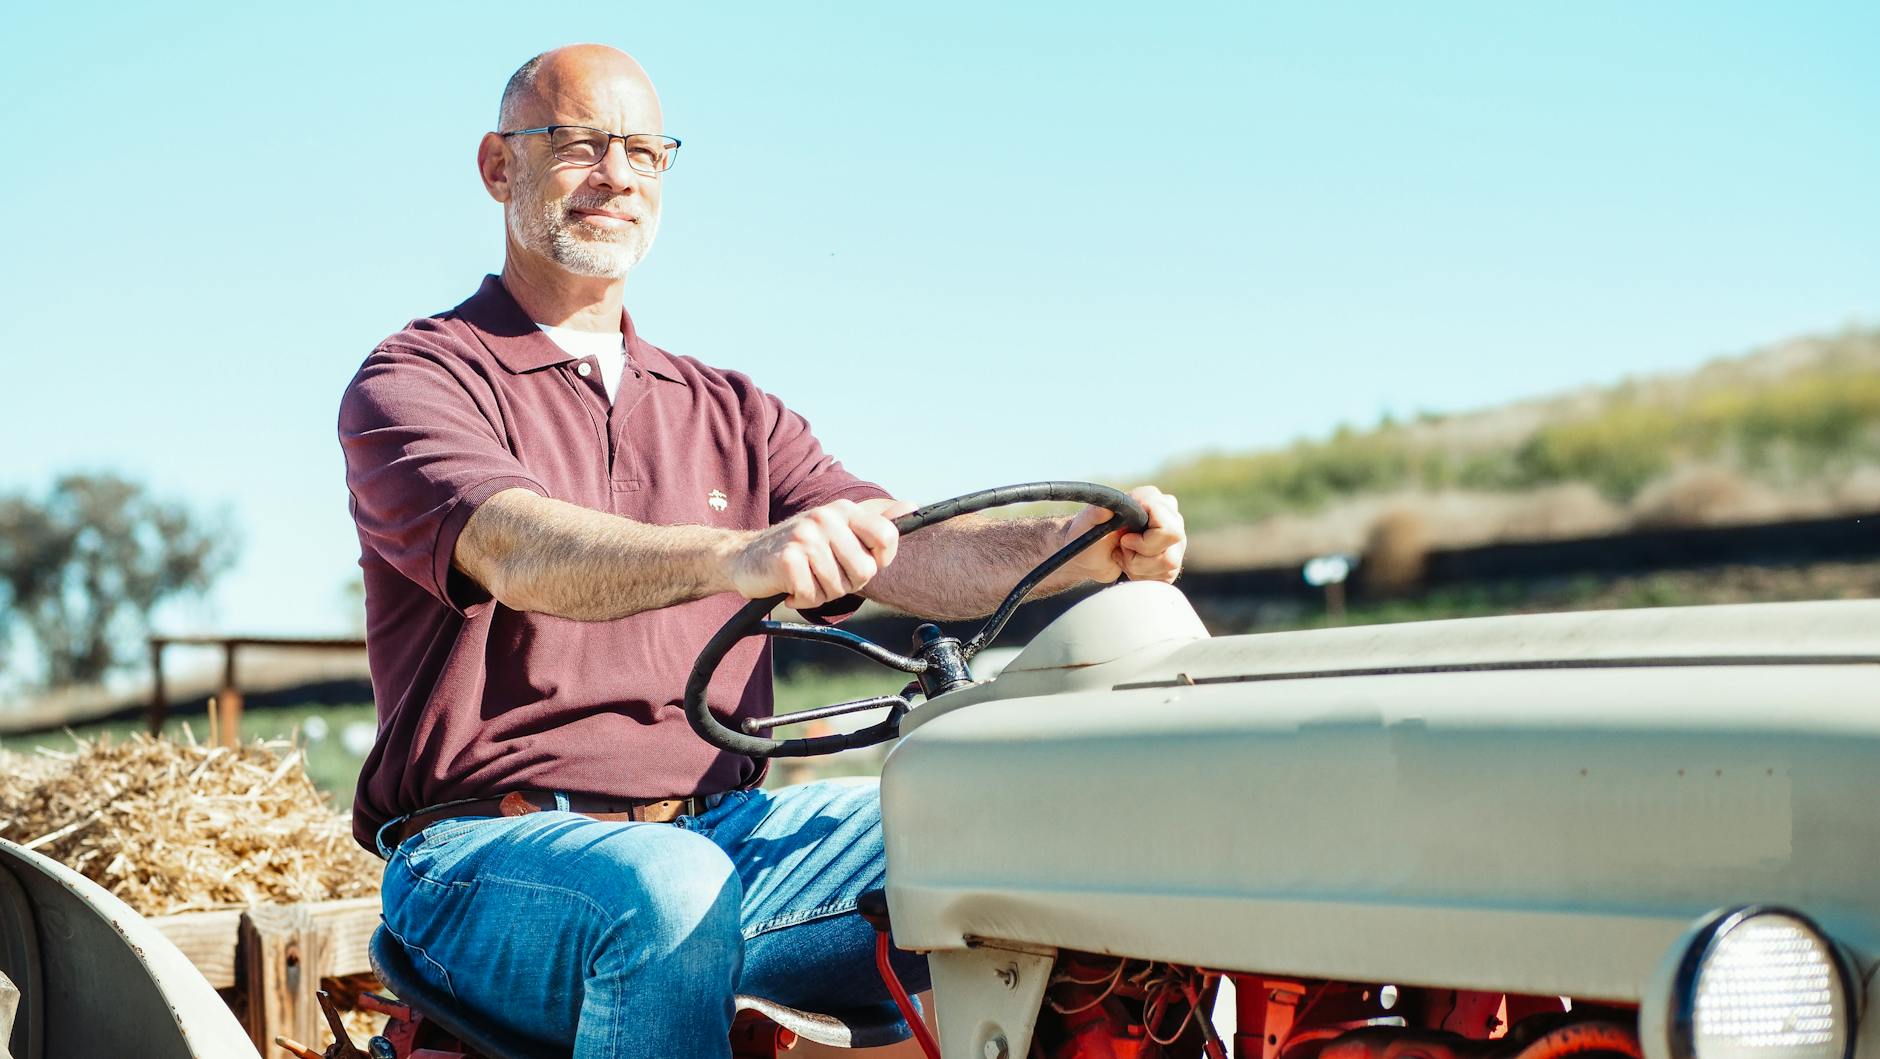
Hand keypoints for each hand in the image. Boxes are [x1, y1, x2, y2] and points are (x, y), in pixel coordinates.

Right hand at [728, 499, 900, 608]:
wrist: (744, 557)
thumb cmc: (798, 548)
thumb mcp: (837, 528)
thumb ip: (873, 522)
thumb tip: (912, 507)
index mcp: (844, 509)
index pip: (887, 536)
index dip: (879, 560)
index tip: (860, 563)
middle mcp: (826, 517)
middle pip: (865, 570)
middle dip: (847, 582)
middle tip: (823, 573)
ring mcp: (806, 536)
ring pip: (838, 587)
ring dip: (822, 592)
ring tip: (805, 578)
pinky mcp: (788, 560)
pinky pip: (814, 596)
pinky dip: (803, 600)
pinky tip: (790, 586)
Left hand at [1061, 485, 1185, 584]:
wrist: (1087, 556)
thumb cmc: (1086, 535)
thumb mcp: (1087, 523)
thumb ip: (1095, 513)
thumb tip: (1106, 510)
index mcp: (1151, 499)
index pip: (1168, 528)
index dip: (1145, 542)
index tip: (1124, 540)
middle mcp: (1169, 514)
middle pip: (1172, 546)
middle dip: (1141, 557)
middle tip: (1122, 549)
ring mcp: (1173, 537)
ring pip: (1170, 563)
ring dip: (1140, 567)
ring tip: (1123, 557)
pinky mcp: (1171, 556)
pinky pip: (1168, 575)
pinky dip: (1144, 576)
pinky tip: (1131, 565)